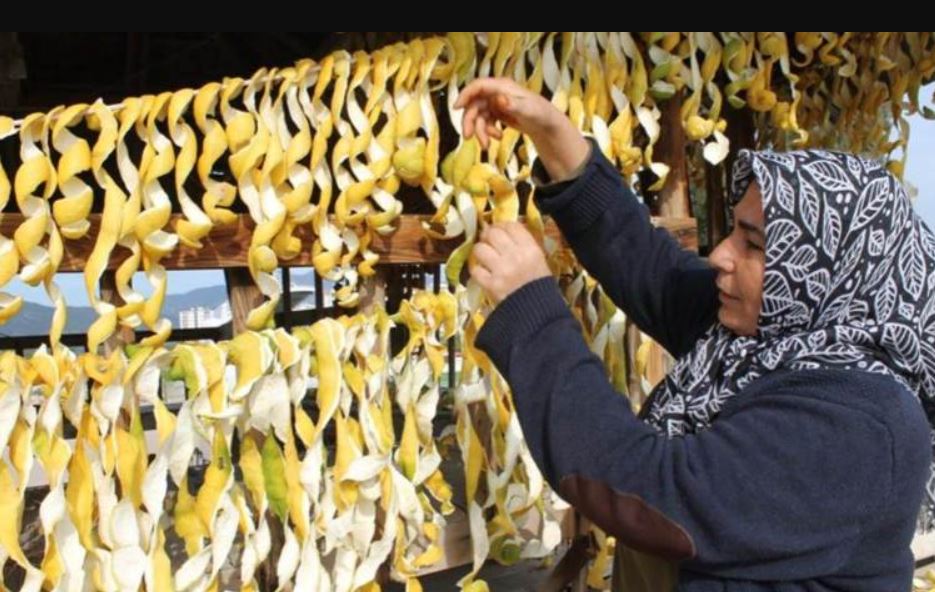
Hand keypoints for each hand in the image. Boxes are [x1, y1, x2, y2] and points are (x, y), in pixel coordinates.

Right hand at [455, 77, 589, 180]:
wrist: (547, 124)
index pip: (478, 86)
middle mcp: (496, 93)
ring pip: (479, 115)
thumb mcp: (528, 110)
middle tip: (467, 137)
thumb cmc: (540, 113)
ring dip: (480, 131)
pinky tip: (498, 137)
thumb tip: (498, 100)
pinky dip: (488, 132)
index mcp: (502, 87)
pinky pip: (486, 122)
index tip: (456, 108)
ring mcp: (496, 103)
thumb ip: (513, 105)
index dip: (465, 95)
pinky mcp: (497, 112)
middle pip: (474, 104)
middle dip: (470, 121)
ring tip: (486, 145)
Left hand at [469, 221, 550, 303]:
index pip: (512, 226)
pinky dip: (477, 270)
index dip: (503, 225)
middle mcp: (515, 256)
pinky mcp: (490, 284)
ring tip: (484, 256)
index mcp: (530, 249)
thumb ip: (524, 244)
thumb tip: (504, 231)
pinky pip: (475, 270)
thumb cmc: (539, 285)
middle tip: (488, 240)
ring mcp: (501, 270)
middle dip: (488, 235)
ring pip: (480, 249)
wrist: (537, 312)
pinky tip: (482, 272)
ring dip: (480, 251)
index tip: (500, 229)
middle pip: (493, 233)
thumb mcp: (539, 260)